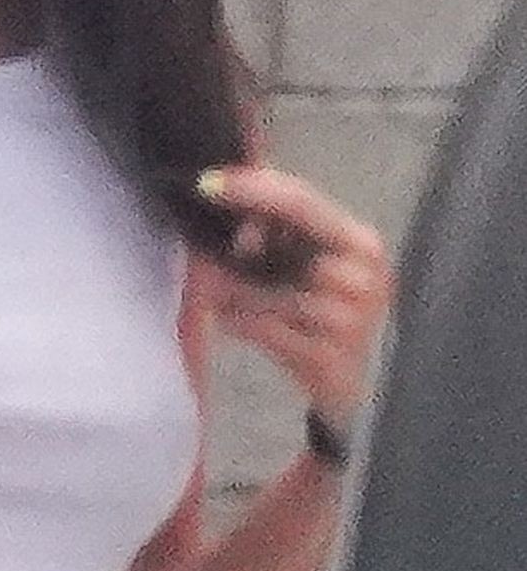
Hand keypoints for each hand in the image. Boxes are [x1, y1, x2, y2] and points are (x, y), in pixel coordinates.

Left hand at [195, 166, 393, 432]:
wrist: (356, 388)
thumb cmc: (325, 314)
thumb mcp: (310, 264)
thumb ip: (279, 229)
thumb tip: (234, 210)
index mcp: (360, 242)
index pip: (302, 200)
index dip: (252, 187)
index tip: (207, 183)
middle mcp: (363, 277)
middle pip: (285, 243)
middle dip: (241, 238)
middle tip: (206, 246)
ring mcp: (352, 321)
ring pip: (269, 290)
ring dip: (229, 287)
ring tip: (212, 290)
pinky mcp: (331, 359)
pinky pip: (266, 330)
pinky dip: (238, 321)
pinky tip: (226, 318)